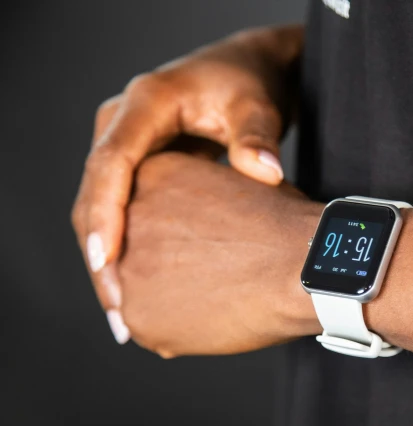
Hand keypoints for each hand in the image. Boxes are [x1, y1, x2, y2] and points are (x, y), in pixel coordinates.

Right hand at [71, 25, 302, 341]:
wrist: (249, 72)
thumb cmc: (251, 84)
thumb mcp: (256, 104)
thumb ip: (257, 137)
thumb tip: (265, 173)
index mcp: (145, 104)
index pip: (111, 163)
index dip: (104, 215)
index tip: (105, 261)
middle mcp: (123, 124)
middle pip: (95, 194)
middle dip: (101, 255)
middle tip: (118, 311)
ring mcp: (128, 146)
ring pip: (103, 208)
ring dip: (110, 261)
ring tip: (124, 315)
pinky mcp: (140, 166)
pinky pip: (123, 210)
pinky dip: (129, 249)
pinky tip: (143, 289)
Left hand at [118, 152, 320, 356]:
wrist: (300, 265)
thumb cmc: (283, 225)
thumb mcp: (234, 181)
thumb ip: (197, 198)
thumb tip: (195, 223)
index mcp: (150, 174)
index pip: (144, 209)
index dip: (174, 233)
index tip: (200, 245)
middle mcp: (126, 218)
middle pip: (135, 250)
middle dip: (166, 266)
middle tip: (211, 272)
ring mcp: (128, 268)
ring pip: (141, 293)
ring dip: (172, 299)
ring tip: (219, 292)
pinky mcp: (138, 315)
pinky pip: (152, 330)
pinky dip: (180, 331)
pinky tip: (214, 314)